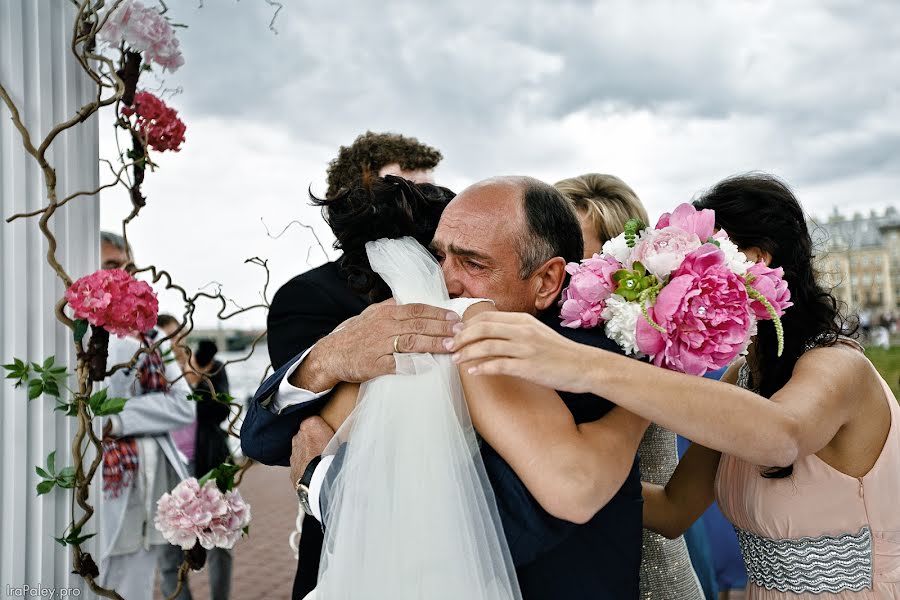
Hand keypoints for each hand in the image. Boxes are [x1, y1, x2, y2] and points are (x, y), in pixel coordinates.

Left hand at [290, 416, 334, 485]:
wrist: (317, 479)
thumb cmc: (330, 456)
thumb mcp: (340, 438)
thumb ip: (338, 432)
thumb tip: (344, 434)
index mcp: (309, 424)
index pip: (316, 420)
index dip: (323, 427)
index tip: (329, 433)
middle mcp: (298, 435)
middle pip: (307, 433)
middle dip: (314, 438)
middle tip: (326, 446)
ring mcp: (293, 451)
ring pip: (301, 448)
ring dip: (308, 451)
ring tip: (320, 460)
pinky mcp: (292, 465)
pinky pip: (299, 461)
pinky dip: (304, 464)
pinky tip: (313, 470)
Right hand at [296, 301, 459, 391]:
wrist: (330, 355)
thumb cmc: (354, 334)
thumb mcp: (371, 314)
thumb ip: (391, 306)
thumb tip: (410, 300)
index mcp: (386, 313)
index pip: (417, 309)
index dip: (437, 313)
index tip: (455, 317)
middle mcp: (384, 327)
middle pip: (419, 324)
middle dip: (442, 327)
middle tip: (461, 331)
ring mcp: (380, 346)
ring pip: (413, 342)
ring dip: (434, 344)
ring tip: (452, 346)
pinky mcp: (375, 365)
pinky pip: (399, 364)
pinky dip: (415, 365)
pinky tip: (430, 365)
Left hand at [448, 312, 598, 394]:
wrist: (584, 366)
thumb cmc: (559, 352)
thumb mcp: (537, 333)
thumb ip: (515, 330)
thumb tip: (491, 333)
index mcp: (523, 320)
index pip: (487, 316)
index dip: (467, 324)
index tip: (455, 331)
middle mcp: (523, 331)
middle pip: (482, 328)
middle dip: (461, 337)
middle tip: (449, 346)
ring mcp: (525, 349)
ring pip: (486, 347)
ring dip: (466, 353)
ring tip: (456, 360)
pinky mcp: (528, 367)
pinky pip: (498, 366)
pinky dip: (481, 368)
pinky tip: (473, 372)